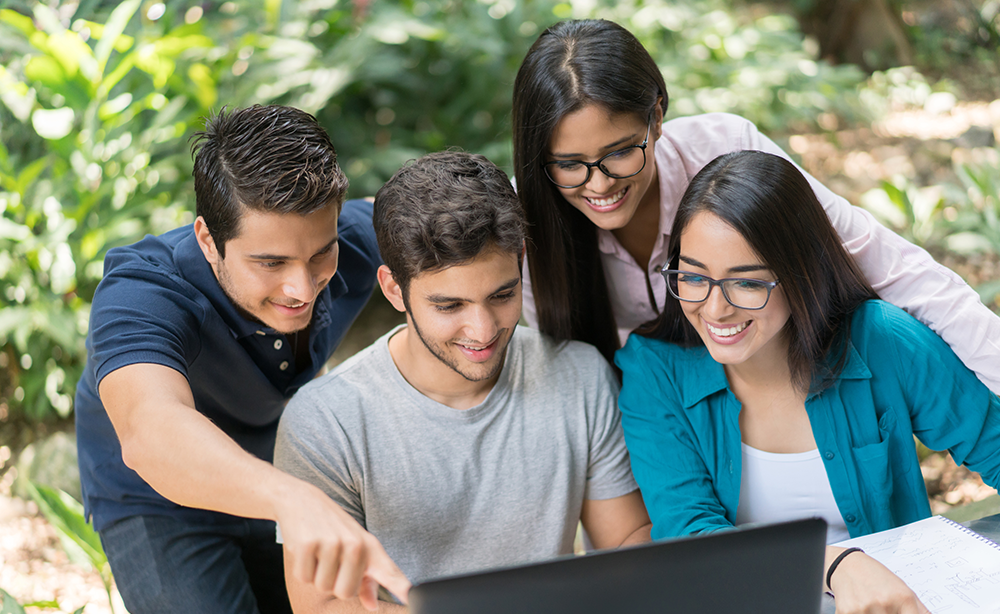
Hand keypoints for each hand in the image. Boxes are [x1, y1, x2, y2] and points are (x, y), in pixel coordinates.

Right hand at [276, 480, 411, 609]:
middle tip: (330, 561)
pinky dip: (302, 569)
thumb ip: (366, 579)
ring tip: (318, 552)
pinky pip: (304, 577)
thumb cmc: (332, 528)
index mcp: (370, 547)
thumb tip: (372, 605)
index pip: (389, 572)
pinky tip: (306, 548)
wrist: (301, 499)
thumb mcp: (354, 548)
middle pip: (345, 593)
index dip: (402, 587)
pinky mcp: (308, 543)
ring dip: (316, 574)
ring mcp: (332, 543)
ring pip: (323, 587)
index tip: (412, 597)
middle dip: (334, 583)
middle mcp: (355, 544)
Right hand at [828, 549, 929, 613]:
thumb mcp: (904, 590)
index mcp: (903, 598)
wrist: (846, 565)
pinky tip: (859, 607)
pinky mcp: (846, 612)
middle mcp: (884, 603)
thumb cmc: (877, 577)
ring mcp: (864, 609)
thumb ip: (921, 611)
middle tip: (885, 608)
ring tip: (871, 607)